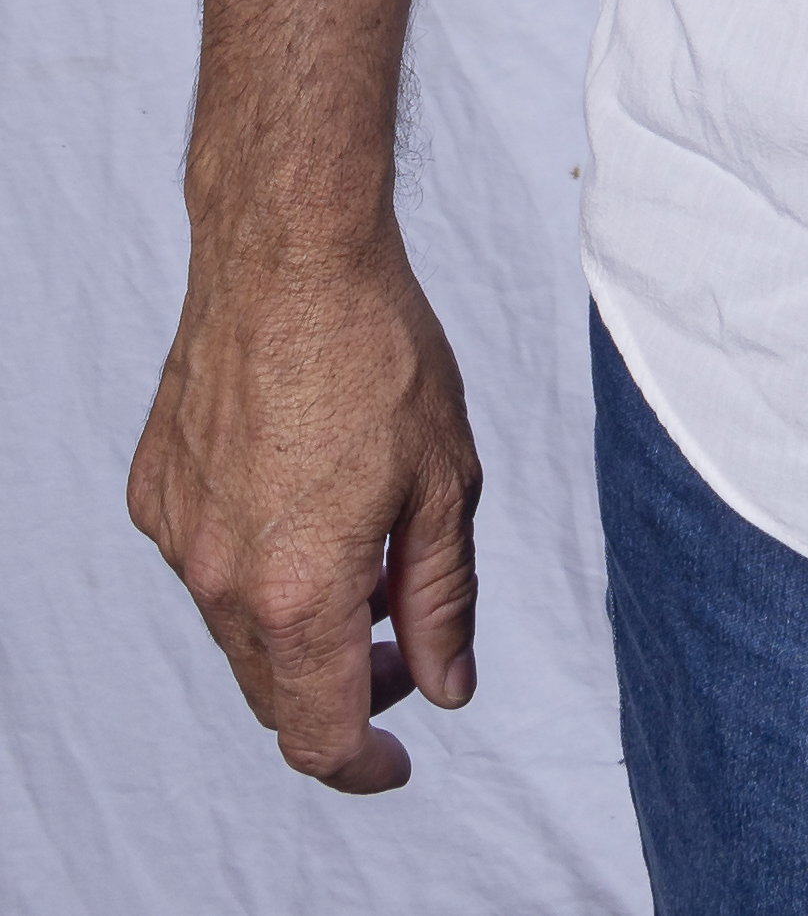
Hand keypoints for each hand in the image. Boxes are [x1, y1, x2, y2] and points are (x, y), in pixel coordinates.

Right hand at [127, 225, 480, 793]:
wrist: (289, 249)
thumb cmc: (378, 348)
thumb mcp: (444, 480)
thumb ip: (443, 599)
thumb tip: (446, 687)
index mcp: (300, 590)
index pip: (319, 734)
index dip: (363, 764)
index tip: (399, 756)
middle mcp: (222, 577)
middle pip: (276, 691)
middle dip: (344, 691)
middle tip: (406, 650)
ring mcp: (178, 534)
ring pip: (238, 627)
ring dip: (300, 623)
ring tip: (365, 551)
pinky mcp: (154, 489)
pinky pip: (205, 558)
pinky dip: (255, 560)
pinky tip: (303, 497)